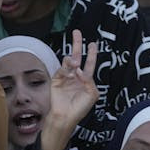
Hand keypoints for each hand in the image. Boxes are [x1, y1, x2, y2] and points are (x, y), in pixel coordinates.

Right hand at [43, 30, 97, 149]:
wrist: (66, 116)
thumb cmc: (80, 108)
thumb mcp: (92, 94)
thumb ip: (90, 81)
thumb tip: (80, 71)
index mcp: (85, 79)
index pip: (89, 63)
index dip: (91, 53)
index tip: (93, 43)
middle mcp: (75, 76)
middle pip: (77, 57)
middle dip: (77, 44)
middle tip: (77, 33)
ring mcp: (65, 77)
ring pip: (69, 63)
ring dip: (72, 60)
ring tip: (75, 62)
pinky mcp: (56, 80)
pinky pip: (61, 70)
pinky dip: (66, 69)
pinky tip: (70, 69)